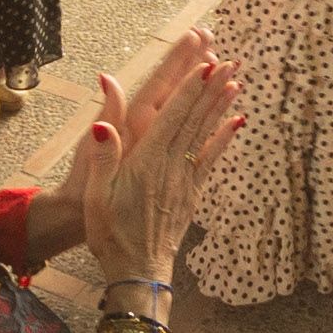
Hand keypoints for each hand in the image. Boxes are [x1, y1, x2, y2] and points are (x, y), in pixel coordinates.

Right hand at [85, 28, 244, 281]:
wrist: (137, 270)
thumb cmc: (110, 232)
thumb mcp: (97, 195)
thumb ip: (103, 156)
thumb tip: (102, 123)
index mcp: (146, 163)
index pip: (172, 118)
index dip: (189, 90)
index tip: (204, 65)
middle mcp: (171, 167)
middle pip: (194, 120)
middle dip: (211, 89)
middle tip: (228, 61)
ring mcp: (184, 180)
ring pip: (205, 135)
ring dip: (221, 107)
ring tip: (236, 81)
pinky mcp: (191, 193)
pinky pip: (211, 160)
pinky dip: (224, 139)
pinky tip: (236, 122)